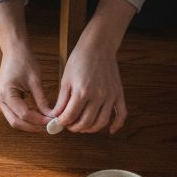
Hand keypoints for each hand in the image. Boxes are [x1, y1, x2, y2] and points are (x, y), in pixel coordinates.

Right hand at [0, 41, 51, 131]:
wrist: (14, 50)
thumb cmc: (24, 60)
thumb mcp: (35, 81)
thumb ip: (42, 100)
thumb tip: (51, 116)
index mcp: (5, 93)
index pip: (23, 114)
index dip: (39, 120)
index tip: (52, 121)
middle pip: (16, 122)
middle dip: (33, 127)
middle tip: (49, 128)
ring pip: (14, 120)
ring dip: (29, 124)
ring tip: (45, 125)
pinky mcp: (3, 99)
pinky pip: (14, 114)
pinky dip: (26, 118)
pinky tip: (37, 118)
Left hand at [52, 0, 136, 133]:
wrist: (98, 46)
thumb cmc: (79, 60)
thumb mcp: (66, 79)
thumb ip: (61, 100)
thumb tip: (55, 116)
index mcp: (82, 91)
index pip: (70, 116)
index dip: (62, 122)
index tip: (58, 123)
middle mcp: (98, 96)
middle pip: (86, 122)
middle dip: (75, 127)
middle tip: (69, 125)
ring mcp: (110, 96)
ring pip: (101, 122)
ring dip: (91, 129)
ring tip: (82, 126)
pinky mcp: (118, 94)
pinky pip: (121, 114)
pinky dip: (116, 125)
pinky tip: (110, 130)